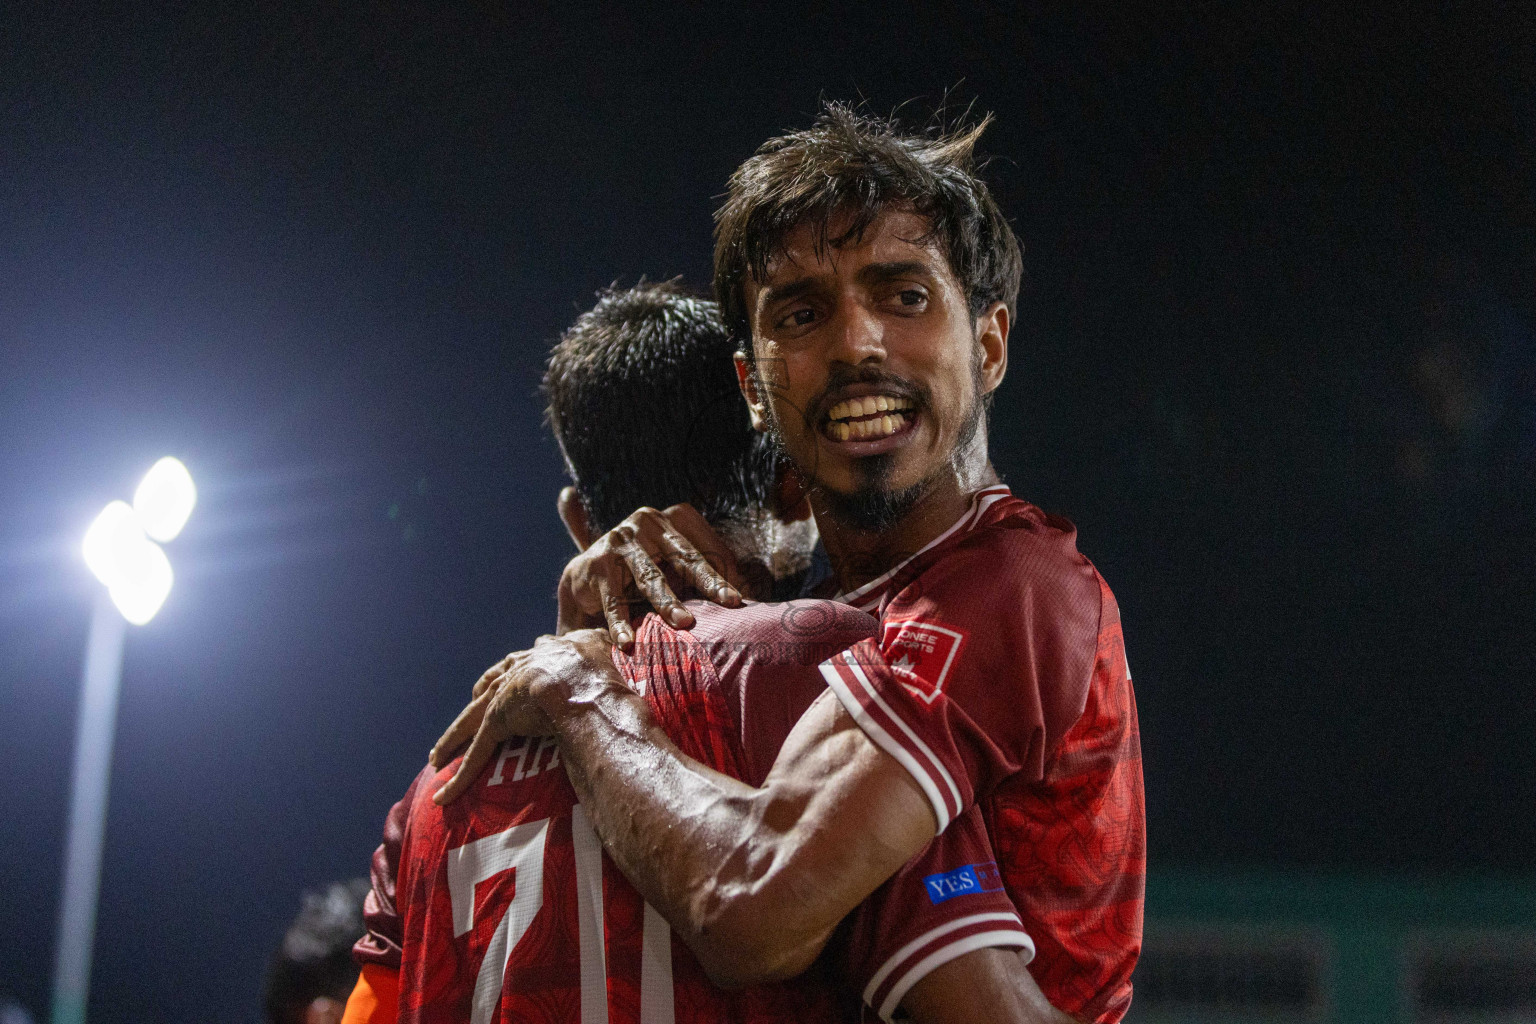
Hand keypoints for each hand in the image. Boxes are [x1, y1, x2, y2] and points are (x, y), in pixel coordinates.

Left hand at [429, 629, 619, 803]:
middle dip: (473, 707)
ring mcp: (502, 698)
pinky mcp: (497, 723)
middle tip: (463, 724)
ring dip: (451, 742)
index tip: (501, 685)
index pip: (515, 666)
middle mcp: (514, 672)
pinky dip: (459, 778)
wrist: (581, 684)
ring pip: (470, 722)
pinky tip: (443, 796)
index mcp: (538, 657)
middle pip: (485, 691)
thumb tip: (603, 637)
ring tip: (436, 759)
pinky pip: (476, 755)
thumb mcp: (596, 644)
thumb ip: (595, 642)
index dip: (507, 677)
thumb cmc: (596, 668)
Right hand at [557, 503, 744, 647]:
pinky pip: (613, 599)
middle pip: (685, 556)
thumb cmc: (645, 574)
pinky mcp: (596, 564)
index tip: (742, 600)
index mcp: (675, 518)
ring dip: (667, 602)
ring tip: (684, 623)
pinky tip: (627, 642)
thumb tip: (756, 602)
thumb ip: (709, 577)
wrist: (586, 578)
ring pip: (650, 577)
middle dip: (708, 581)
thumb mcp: (677, 570)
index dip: (726, 574)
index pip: (708, 547)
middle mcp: (648, 521)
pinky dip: (620, 623)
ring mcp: (620, 540)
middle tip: (730, 603)